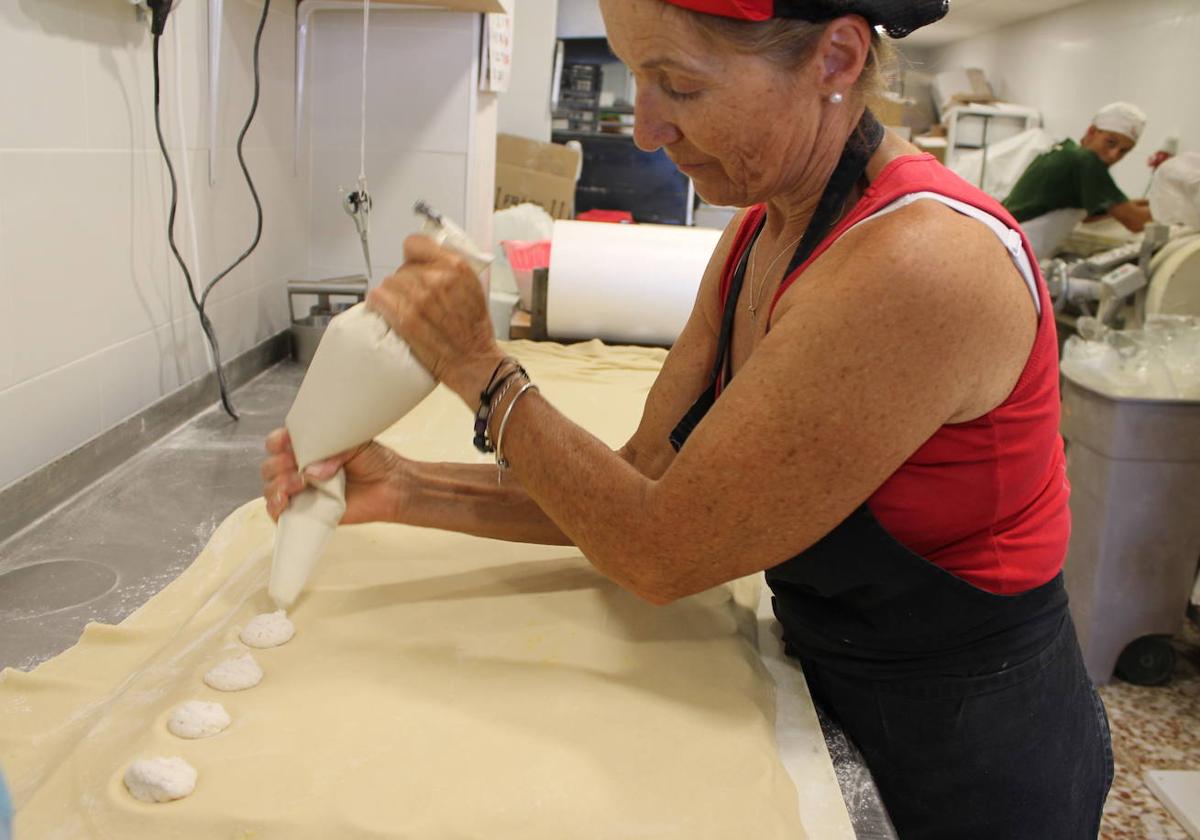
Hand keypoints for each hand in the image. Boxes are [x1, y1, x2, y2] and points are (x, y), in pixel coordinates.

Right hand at [261, 428, 408, 524]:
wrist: (390, 486)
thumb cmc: (373, 461)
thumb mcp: (354, 442)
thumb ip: (331, 449)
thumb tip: (311, 471)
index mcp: (306, 448)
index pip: (278, 442)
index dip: (277, 441)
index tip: (287, 441)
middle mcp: (298, 468)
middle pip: (270, 466)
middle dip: (278, 464)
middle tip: (296, 464)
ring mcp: (300, 491)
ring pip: (271, 488)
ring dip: (278, 485)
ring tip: (300, 483)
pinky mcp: (304, 513)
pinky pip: (278, 513)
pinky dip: (275, 507)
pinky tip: (286, 501)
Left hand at [367, 234, 505, 405]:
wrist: (474, 361)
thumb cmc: (475, 329)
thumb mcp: (473, 288)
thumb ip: (450, 270)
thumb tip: (426, 261)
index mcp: (456, 266)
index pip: (416, 244)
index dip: (413, 256)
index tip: (413, 265)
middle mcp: (437, 279)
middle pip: (402, 268)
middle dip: (406, 282)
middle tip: (415, 299)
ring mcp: (420, 299)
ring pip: (388, 283)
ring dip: (392, 295)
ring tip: (404, 309)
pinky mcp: (406, 318)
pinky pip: (378, 299)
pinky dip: (379, 305)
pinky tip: (387, 312)